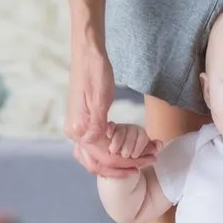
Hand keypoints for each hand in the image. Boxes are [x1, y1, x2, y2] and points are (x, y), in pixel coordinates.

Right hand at [65, 45, 159, 177]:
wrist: (87, 55)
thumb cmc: (95, 73)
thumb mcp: (100, 99)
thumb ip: (97, 125)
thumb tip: (97, 145)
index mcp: (77, 129)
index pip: (103, 156)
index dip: (126, 162)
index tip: (145, 161)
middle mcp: (74, 133)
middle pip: (99, 162)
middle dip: (123, 166)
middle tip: (148, 162)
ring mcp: (76, 130)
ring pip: (95, 159)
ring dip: (117, 163)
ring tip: (140, 161)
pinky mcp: (82, 125)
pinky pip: (95, 148)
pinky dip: (110, 154)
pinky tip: (125, 154)